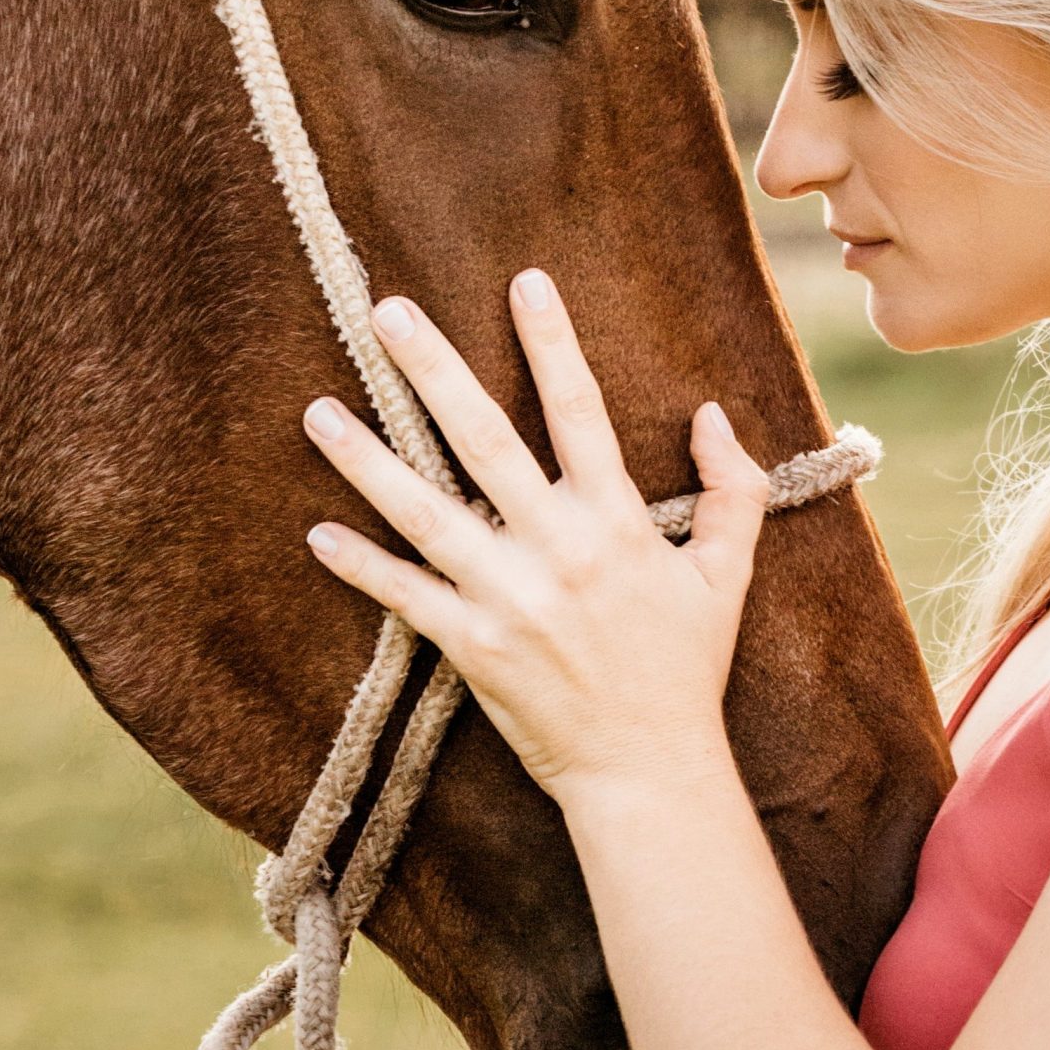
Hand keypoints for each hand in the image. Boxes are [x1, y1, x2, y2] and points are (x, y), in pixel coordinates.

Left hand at [300, 270, 770, 808]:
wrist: (649, 770)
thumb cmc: (687, 668)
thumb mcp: (728, 573)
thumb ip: (732, 488)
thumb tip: (712, 413)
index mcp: (616, 522)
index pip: (581, 410)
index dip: (552, 341)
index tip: (524, 279)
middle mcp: (558, 548)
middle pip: (485, 439)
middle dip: (434, 369)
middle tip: (386, 311)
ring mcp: (510, 598)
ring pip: (426, 512)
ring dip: (366, 460)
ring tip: (316, 412)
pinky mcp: (474, 648)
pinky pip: (406, 597)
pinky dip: (362, 566)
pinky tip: (318, 531)